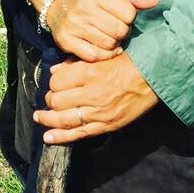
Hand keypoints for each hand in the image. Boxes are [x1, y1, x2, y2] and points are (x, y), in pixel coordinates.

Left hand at [33, 51, 159, 143]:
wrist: (154, 78)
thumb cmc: (130, 62)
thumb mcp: (103, 55)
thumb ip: (77, 62)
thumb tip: (56, 70)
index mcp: (90, 71)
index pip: (57, 80)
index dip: (52, 81)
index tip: (54, 81)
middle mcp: (92, 93)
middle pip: (57, 100)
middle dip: (50, 99)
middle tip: (50, 97)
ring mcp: (99, 112)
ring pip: (64, 119)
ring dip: (48, 119)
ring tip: (39, 117)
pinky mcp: (106, 125)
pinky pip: (79, 134)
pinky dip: (61, 137)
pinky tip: (48, 137)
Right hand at [47, 0, 158, 61]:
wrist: (58, 4)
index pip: (129, 14)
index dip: (130, 19)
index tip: (123, 19)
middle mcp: (84, 6)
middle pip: (119, 31)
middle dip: (122, 33)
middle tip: (117, 31)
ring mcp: (73, 24)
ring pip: (108, 44)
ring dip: (113, 44)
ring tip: (109, 38)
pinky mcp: (65, 40)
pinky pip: (93, 55)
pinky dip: (102, 55)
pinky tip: (102, 48)